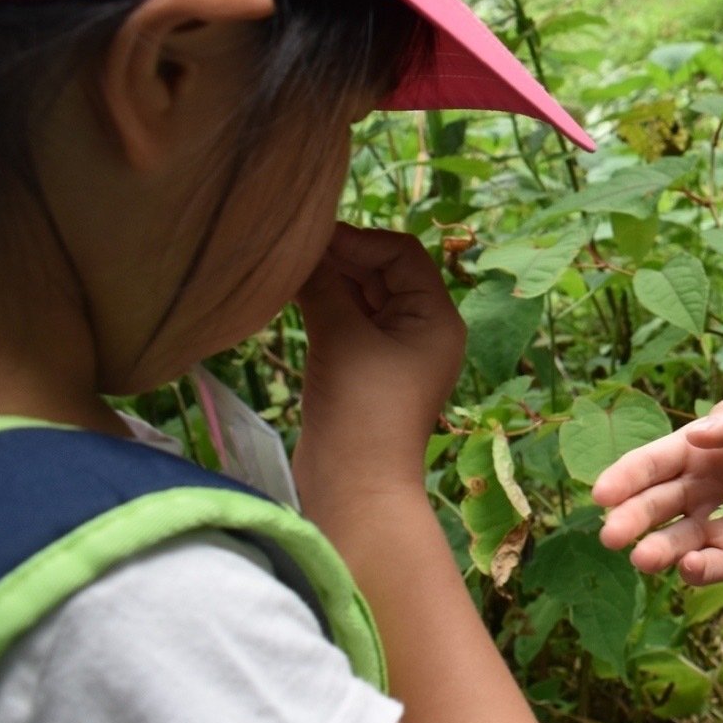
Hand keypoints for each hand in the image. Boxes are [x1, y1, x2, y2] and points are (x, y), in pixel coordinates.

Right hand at [293, 224, 465, 489]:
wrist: (354, 486)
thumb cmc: (361, 410)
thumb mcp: (343, 336)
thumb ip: (325, 285)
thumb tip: (304, 248)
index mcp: (437, 318)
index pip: (403, 254)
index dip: (358, 239)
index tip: (311, 236)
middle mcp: (424, 329)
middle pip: (383, 272)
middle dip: (341, 256)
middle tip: (291, 246)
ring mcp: (395, 350)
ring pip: (363, 295)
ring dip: (329, 279)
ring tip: (285, 265)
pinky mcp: (367, 369)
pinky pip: (349, 321)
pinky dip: (324, 304)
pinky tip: (289, 292)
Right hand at [593, 396, 722, 585]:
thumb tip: (697, 431)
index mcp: (701, 449)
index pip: (655, 461)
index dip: (626, 475)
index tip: (602, 492)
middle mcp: (700, 490)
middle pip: (655, 504)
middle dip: (630, 518)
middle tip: (611, 534)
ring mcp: (717, 527)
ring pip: (675, 541)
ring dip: (656, 550)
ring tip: (643, 557)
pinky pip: (711, 566)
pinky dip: (697, 569)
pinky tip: (690, 567)